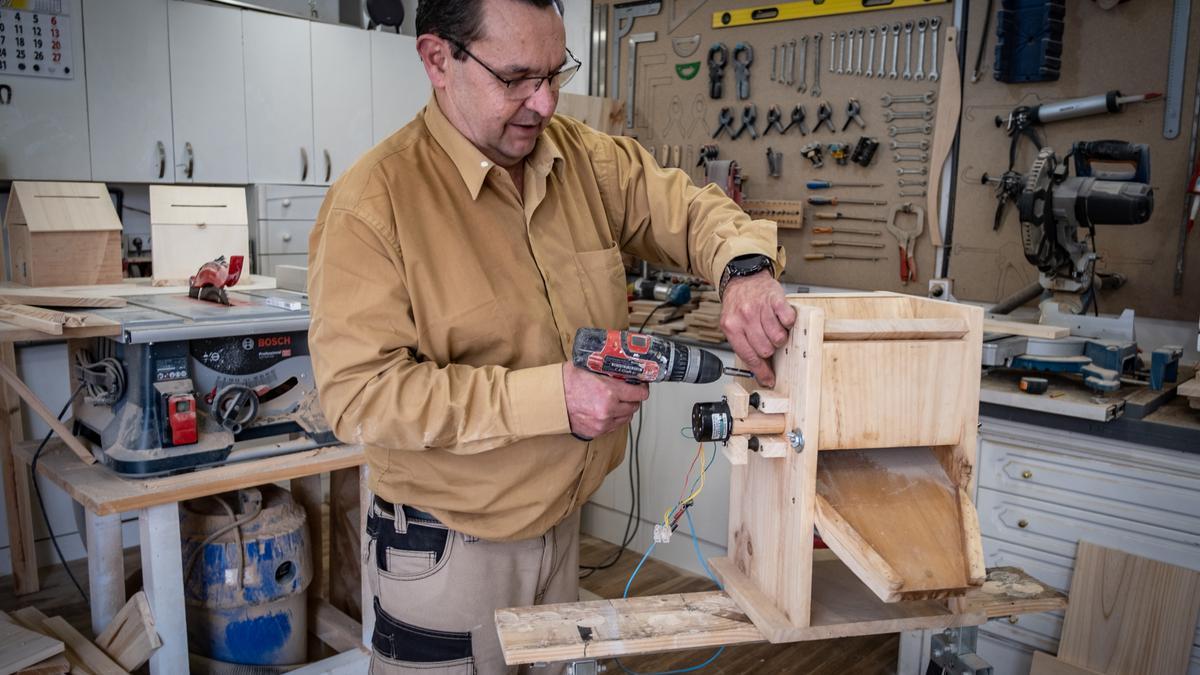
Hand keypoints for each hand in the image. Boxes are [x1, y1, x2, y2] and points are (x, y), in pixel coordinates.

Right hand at [561, 363, 649, 438]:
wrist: (549, 399)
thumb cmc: (566, 382)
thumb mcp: (589, 367)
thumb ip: (607, 369)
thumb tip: (622, 365)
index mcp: (609, 392)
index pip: (639, 394)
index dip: (642, 388)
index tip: (641, 385)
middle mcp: (608, 410)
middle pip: (634, 407)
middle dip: (633, 398)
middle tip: (629, 392)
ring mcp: (602, 423)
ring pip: (626, 418)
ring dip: (625, 410)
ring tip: (618, 402)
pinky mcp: (596, 431)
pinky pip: (614, 426)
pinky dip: (614, 419)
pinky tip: (609, 411)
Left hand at [719, 271, 795, 386]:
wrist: (744, 279)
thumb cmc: (739, 305)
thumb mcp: (732, 325)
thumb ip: (743, 345)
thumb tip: (760, 371)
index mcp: (731, 327)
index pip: (749, 357)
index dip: (761, 371)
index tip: (769, 380)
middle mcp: (744, 317)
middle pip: (765, 350)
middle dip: (769, 350)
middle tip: (767, 341)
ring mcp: (760, 308)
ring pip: (778, 338)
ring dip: (779, 337)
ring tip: (773, 328)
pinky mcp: (775, 299)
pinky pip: (788, 321)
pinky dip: (787, 323)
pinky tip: (780, 319)